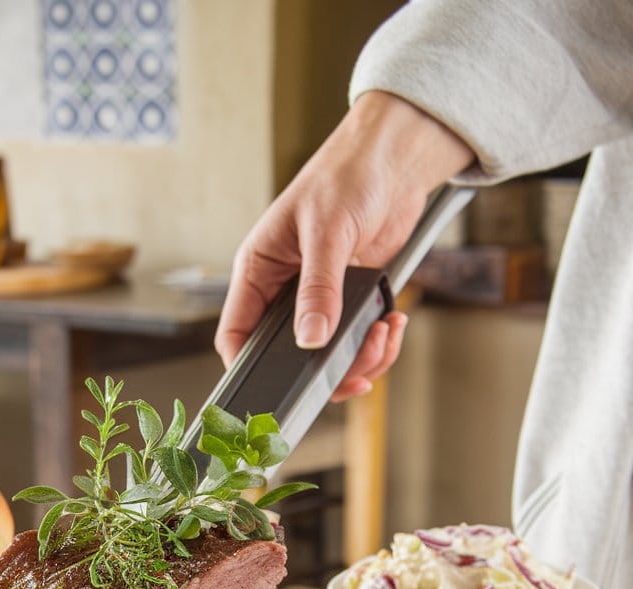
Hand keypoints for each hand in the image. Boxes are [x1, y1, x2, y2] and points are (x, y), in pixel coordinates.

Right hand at [214, 91, 473, 399]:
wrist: (395, 158)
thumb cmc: (347, 175)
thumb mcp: (326, 233)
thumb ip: (317, 289)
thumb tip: (309, 339)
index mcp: (259, 271)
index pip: (236, 333)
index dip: (248, 365)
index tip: (276, 386)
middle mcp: (284, 290)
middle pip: (287, 355)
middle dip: (322, 369)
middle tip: (354, 371)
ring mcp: (318, 298)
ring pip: (326, 354)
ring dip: (359, 358)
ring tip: (383, 336)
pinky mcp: (350, 299)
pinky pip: (356, 339)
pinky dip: (377, 343)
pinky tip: (391, 322)